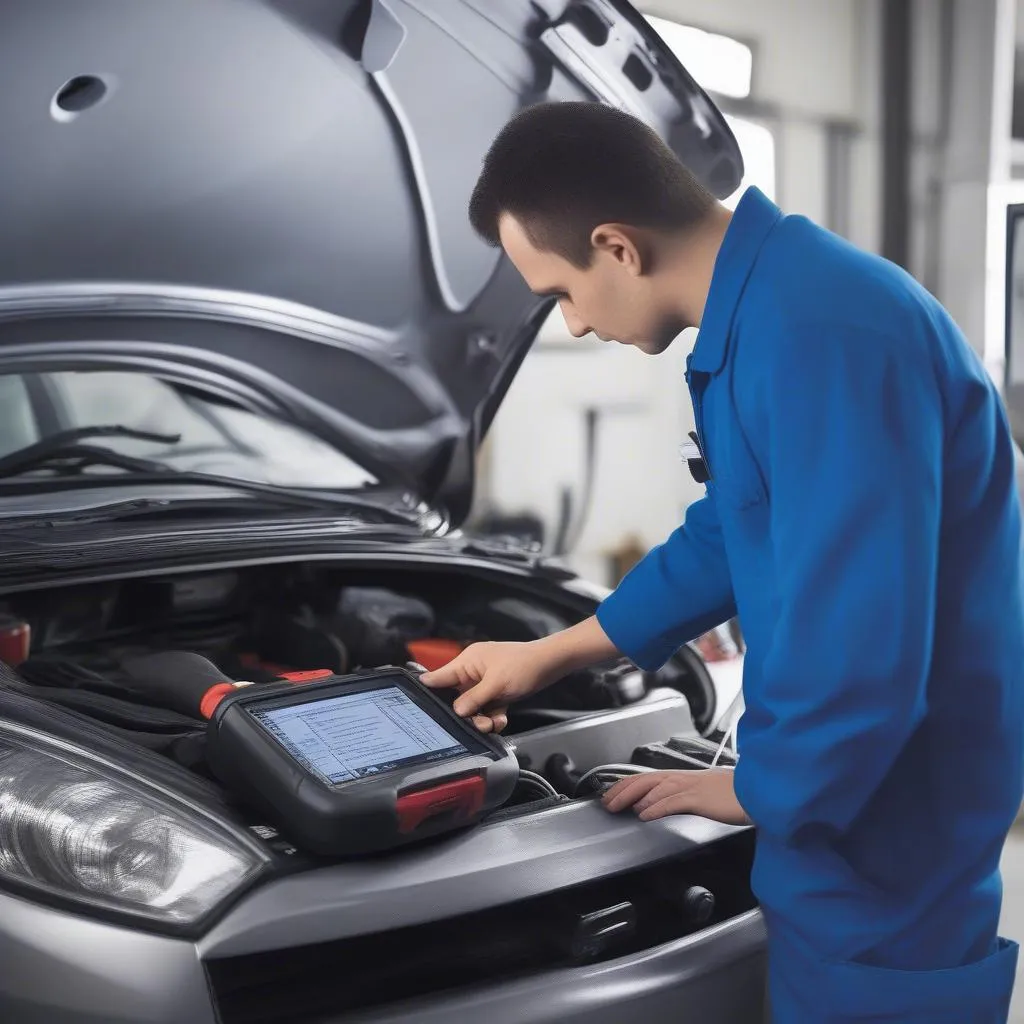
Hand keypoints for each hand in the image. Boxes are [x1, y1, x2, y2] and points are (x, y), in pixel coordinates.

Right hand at [420, 640, 559, 733]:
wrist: (550, 664)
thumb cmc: (523, 666)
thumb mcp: (496, 683)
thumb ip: (474, 698)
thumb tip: (455, 711)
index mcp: (467, 662)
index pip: (440, 677)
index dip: (428, 690)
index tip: (418, 708)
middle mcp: (472, 672)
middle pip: (457, 698)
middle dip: (467, 714)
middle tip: (479, 723)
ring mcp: (485, 683)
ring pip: (473, 707)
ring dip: (482, 718)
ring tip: (494, 721)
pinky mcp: (497, 693)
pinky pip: (487, 709)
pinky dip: (493, 716)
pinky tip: (502, 718)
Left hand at [601, 768, 749, 824]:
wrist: (760, 792)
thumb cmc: (737, 795)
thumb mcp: (707, 794)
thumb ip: (687, 797)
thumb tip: (665, 805)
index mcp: (686, 777)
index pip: (649, 777)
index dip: (628, 784)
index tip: (613, 793)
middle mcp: (686, 778)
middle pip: (646, 780)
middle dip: (623, 789)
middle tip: (607, 801)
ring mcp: (693, 786)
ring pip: (655, 787)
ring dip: (634, 797)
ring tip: (618, 807)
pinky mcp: (701, 798)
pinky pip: (673, 801)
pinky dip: (656, 807)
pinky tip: (645, 814)